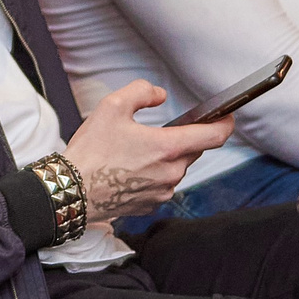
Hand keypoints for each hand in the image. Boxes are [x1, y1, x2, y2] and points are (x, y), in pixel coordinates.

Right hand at [62, 81, 231, 220]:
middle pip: (193, 150)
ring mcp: (162, 192)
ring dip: (166, 158)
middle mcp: (171, 172)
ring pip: (176, 168)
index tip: (227, 116)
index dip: (225, 124)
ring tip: (135, 152)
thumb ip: (142, 92)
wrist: (71, 192)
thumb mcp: (111, 107)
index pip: (213, 136)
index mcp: (167, 147)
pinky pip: (162, 185)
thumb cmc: (90, 152)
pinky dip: (153, 175)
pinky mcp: (151, 205)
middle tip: (159, 130)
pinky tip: (130, 170)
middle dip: (184, 138)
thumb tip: (160, 95)